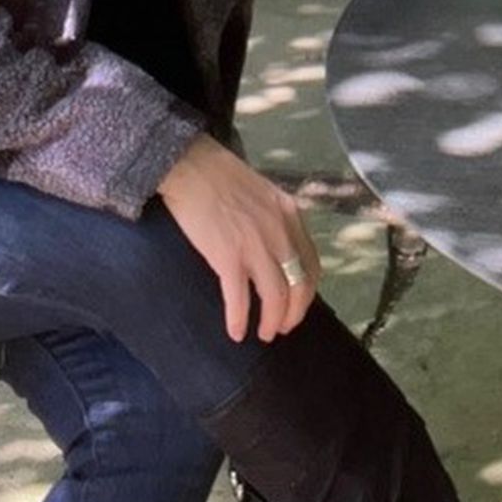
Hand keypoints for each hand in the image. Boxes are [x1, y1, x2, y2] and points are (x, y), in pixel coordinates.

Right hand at [156, 135, 322, 342]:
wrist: (188, 165)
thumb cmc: (217, 176)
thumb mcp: (262, 193)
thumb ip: (275, 219)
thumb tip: (275, 249)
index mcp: (290, 215)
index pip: (312, 264)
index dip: (307, 292)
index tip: (296, 306)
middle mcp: (280, 232)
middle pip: (299, 286)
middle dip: (293, 314)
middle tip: (282, 329)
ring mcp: (255, 245)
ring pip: (275, 297)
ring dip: (272, 322)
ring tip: (264, 335)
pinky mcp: (228, 256)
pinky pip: (239, 298)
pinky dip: (239, 319)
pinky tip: (235, 332)